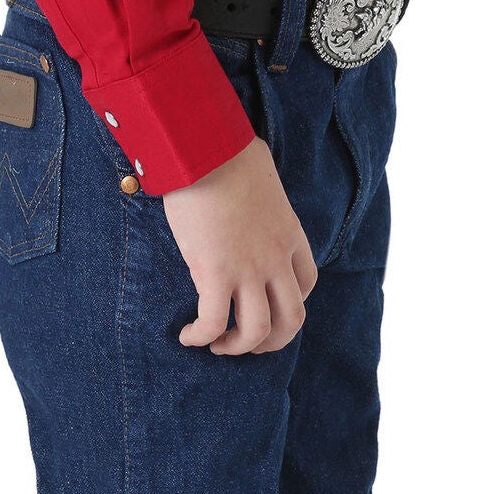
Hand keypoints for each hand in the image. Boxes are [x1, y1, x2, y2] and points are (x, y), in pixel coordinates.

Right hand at [163, 137, 317, 354]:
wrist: (205, 147)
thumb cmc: (226, 152)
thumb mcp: (262, 179)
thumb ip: (260, 200)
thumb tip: (241, 195)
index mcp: (290, 235)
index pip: (306, 284)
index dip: (289, 304)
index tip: (266, 305)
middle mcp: (276, 258)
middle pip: (291, 319)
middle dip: (271, 341)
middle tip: (246, 344)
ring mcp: (249, 269)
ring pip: (258, 330)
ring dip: (238, 347)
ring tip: (217, 345)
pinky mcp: (216, 273)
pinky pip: (214, 322)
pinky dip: (201, 337)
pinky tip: (187, 337)